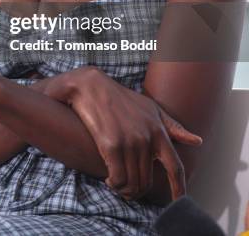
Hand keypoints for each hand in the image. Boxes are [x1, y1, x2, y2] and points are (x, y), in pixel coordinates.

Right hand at [57, 66, 201, 200]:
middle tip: (129, 189)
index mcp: (159, 131)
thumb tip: (197, 141)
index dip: (179, 188)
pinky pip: (118, 178)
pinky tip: (110, 179)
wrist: (92, 87)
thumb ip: (173, 127)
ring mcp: (130, 142)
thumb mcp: (151, 108)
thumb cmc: (121, 98)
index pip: (175, 166)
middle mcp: (147, 138)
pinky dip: (114, 184)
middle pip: (148, 180)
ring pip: (133, 182)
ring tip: (117, 184)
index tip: (179, 202)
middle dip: (139, 191)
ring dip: (125, 189)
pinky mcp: (111, 145)